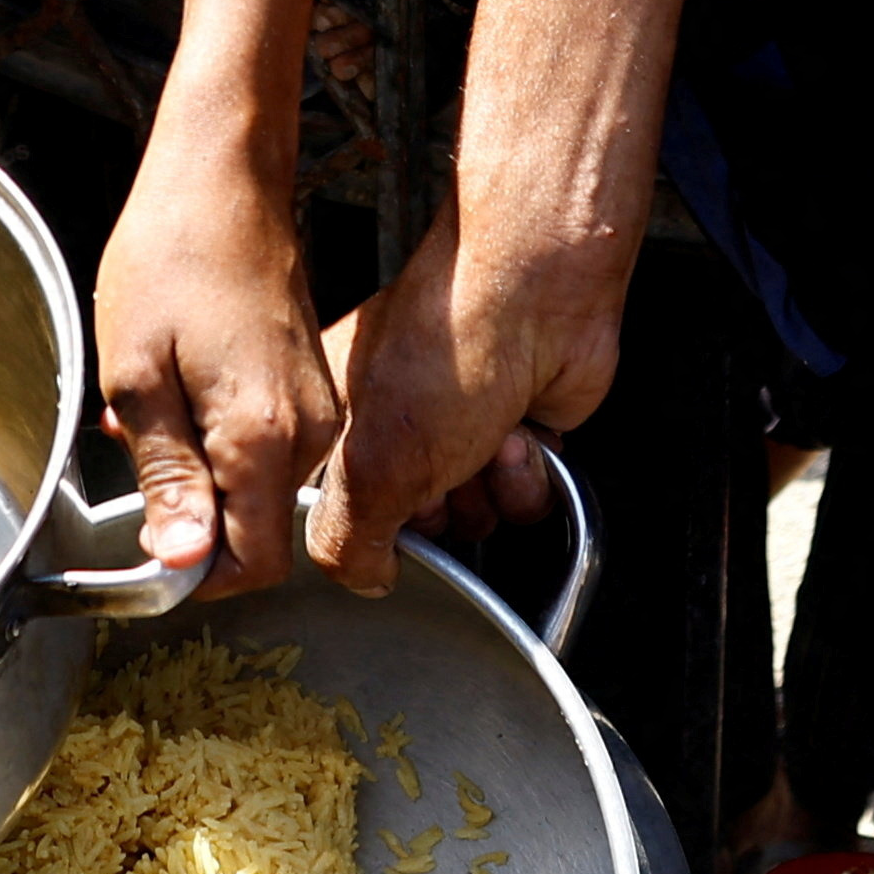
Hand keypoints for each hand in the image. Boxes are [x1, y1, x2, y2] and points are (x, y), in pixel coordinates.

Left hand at [92, 163, 336, 594]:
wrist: (222, 180)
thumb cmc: (171, 257)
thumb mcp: (138, 376)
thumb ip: (166, 476)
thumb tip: (183, 560)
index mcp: (266, 435)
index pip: (255, 563)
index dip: (197, 571)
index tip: (149, 540)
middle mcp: (310, 431)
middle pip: (260, 533)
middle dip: (193, 516)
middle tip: (139, 452)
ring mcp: (319, 410)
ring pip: (261, 492)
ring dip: (203, 474)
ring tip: (157, 408)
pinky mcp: (313, 390)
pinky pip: (269, 451)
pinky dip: (221, 442)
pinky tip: (182, 390)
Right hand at [315, 197, 603, 594]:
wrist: (542, 295)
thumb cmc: (448, 344)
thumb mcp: (371, 466)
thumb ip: (345, 539)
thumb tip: (361, 578)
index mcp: (336, 419)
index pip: (332, 512)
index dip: (362, 527)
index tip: (377, 516)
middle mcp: (394, 425)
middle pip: (410, 528)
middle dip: (437, 512)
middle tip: (437, 468)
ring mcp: (458, 429)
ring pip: (473, 522)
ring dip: (488, 493)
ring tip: (487, 437)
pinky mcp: (515, 434)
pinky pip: (520, 502)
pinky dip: (528, 477)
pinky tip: (520, 432)